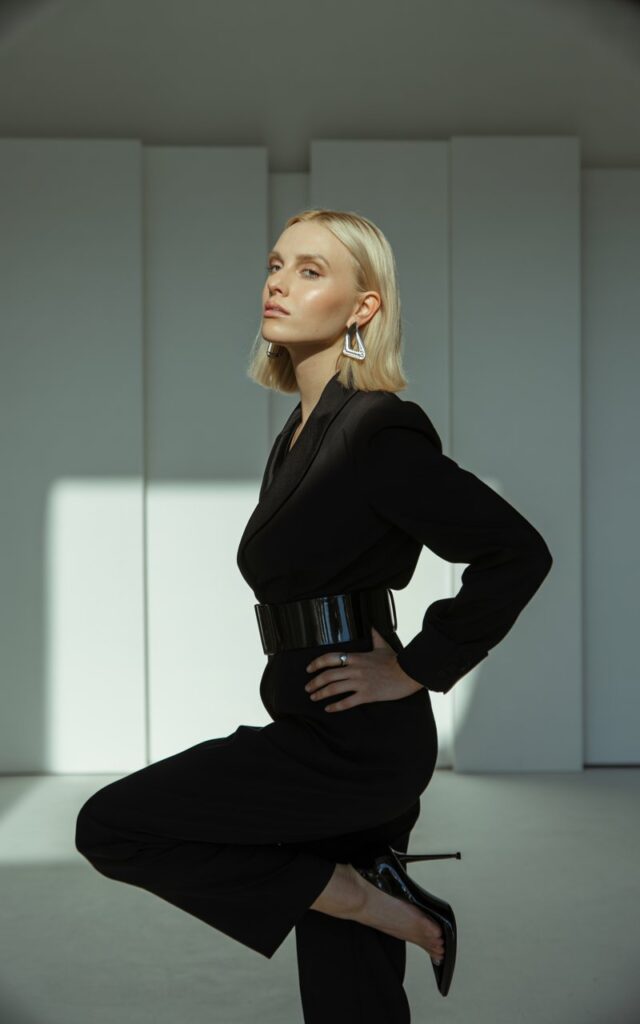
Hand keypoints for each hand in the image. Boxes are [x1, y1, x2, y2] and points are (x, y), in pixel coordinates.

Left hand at [304, 626, 423, 711]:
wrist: (408, 672)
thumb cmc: (396, 660)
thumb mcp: (382, 645)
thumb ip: (374, 635)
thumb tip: (371, 624)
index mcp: (356, 657)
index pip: (330, 658)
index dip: (316, 663)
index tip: (308, 669)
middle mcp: (355, 669)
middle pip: (328, 675)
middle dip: (314, 682)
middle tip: (307, 688)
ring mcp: (360, 683)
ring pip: (334, 689)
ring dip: (321, 694)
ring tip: (313, 698)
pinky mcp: (367, 695)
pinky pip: (347, 702)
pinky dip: (336, 706)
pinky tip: (328, 709)